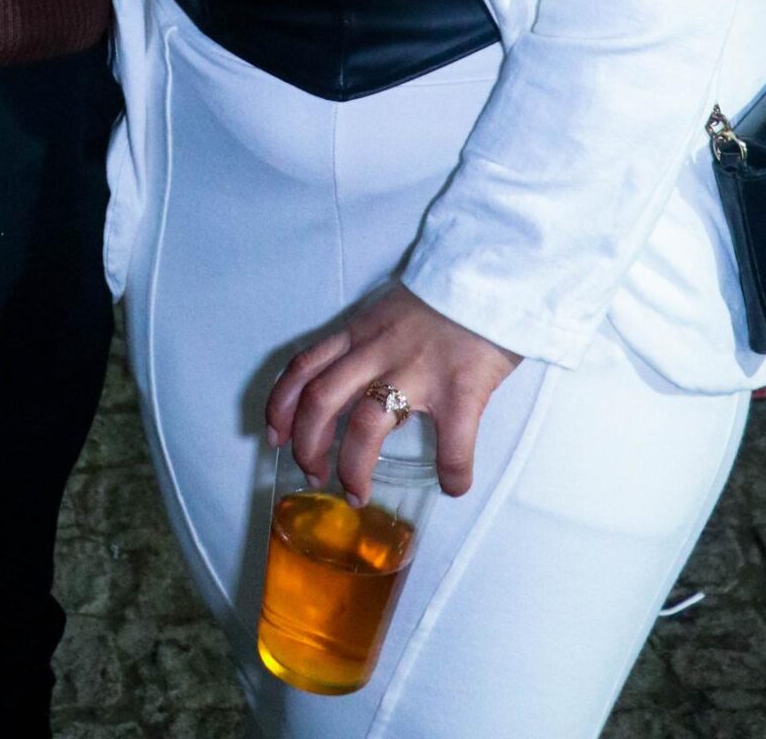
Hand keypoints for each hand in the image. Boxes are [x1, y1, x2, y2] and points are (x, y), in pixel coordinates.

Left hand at [266, 283, 520, 501]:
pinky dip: (451, 471)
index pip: (304, 366)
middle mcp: (377, 350)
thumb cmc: (445, 297)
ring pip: (364, 426)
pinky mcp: (460, 388)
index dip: (281, 405)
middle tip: (315, 475)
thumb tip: (367, 390)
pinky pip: (452, 444)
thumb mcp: (391, 312)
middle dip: (307, 446)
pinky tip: (453, 485)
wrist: (490, 272)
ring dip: (353, 467)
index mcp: (360, 331)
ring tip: (357, 492)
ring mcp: (417, 370)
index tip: (274, 436)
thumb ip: (372, 344)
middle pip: (321, 401)